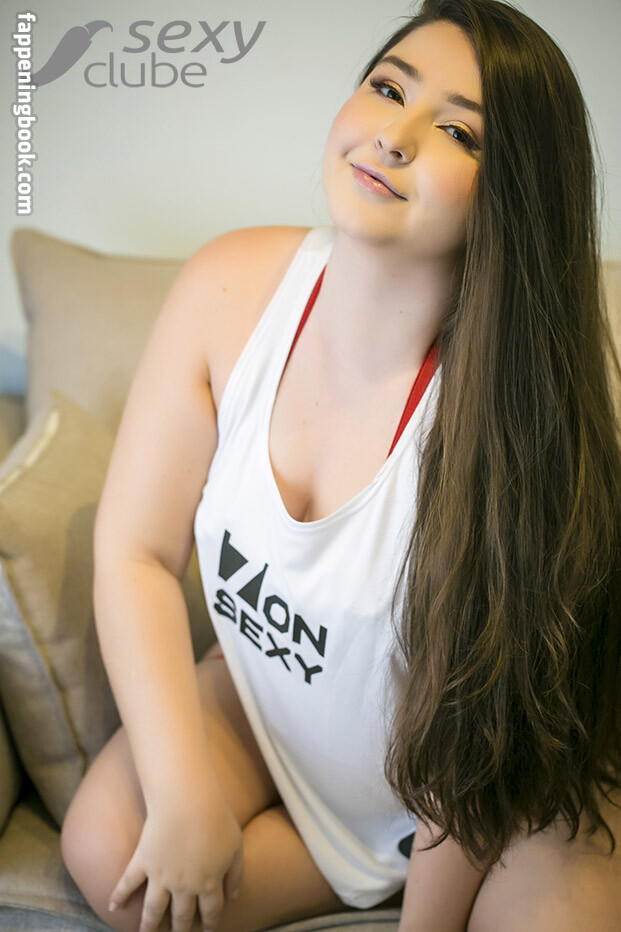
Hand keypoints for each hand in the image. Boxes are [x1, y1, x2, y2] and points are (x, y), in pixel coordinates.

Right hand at [108, 792, 243, 931]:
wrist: (188, 801)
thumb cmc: (216, 818)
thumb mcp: (236, 846)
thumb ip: (236, 874)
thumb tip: (234, 897)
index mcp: (208, 883)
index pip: (210, 912)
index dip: (209, 925)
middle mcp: (183, 886)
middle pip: (182, 916)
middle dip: (180, 930)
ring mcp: (161, 876)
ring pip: (153, 910)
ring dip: (149, 926)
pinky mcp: (143, 861)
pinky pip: (128, 883)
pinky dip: (119, 896)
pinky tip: (112, 908)